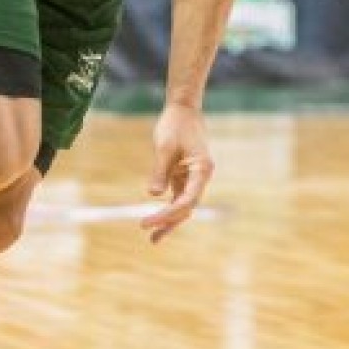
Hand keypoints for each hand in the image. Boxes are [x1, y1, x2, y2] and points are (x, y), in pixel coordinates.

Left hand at [139, 102, 213, 244]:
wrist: (183, 110)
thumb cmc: (175, 125)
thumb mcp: (165, 147)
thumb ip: (160, 171)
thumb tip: (154, 195)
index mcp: (202, 170)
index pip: (186, 201)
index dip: (166, 215)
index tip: (146, 222)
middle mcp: (201, 177)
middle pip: (187, 208)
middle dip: (169, 223)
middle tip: (150, 237)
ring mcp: (194, 178)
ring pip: (183, 205)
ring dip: (169, 220)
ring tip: (153, 238)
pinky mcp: (185, 176)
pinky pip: (178, 197)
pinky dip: (168, 208)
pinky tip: (157, 219)